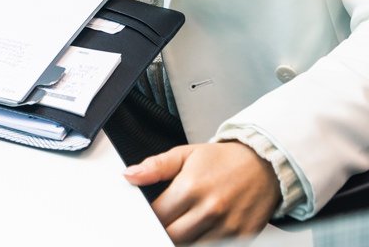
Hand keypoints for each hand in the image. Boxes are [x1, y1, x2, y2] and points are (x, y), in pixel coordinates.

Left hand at [125, 142, 279, 242]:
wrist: (263, 165)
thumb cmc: (222, 160)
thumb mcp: (186, 154)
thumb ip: (156, 166)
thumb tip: (129, 175)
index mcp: (191, 187)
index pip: (158, 216)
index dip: (150, 218)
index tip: (152, 215)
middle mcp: (209, 209)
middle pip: (173, 236)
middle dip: (164, 232)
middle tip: (167, 223)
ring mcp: (227, 227)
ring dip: (184, 239)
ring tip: (183, 228)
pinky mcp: (242, 238)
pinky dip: (204, 243)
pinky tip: (199, 234)